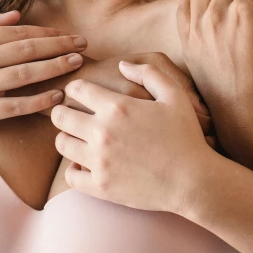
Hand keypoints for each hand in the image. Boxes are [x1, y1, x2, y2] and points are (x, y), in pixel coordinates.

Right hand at [0, 10, 86, 139]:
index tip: (68, 34)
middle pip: (28, 50)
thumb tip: (18, 14)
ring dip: (56, 67)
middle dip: (60, 45)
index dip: (48, 33)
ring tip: (77, 62)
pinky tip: (58, 95)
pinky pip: (18, 105)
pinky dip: (40, 100)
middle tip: (83, 45)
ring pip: (27, 74)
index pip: (20, 33)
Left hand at [51, 60, 213, 212]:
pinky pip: (70, 175)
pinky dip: (74, 168)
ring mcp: (99, 161)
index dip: (75, 88)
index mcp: (117, 106)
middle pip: (60, 116)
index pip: (76, 89)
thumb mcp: (173, 95)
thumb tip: (121, 66)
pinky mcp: (100, 186)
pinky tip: (86, 164)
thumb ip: (147, 73)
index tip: (79, 94)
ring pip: (61, 144)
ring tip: (79, 138)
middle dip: (63, 111)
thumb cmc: (185, 135)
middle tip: (72, 114)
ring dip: (67, 138)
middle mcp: (102, 132)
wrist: (192, 180)